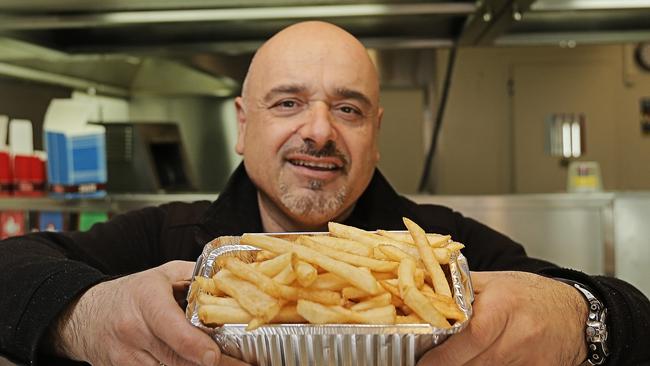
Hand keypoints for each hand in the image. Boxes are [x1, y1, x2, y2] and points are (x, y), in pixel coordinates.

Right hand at [52, 260, 248, 365]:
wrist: (83, 316)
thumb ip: (195, 277)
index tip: (214, 356)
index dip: (193, 345)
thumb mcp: (161, 275)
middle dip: (210, 364)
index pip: (170, 327)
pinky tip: (197, 365)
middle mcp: (134, 331)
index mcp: (147, 300)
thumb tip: (230, 281)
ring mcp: (125, 358)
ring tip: (227, 364)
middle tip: (243, 365)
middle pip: (175, 358)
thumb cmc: (131, 294)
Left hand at [418, 271, 587, 365]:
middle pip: (474, 362)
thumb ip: (460, 288)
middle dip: (451, 364)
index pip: (469, 338)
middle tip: (432, 362)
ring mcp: (531, 358)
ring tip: (460, 357)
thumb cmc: (530, 295)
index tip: (425, 361)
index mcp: (503, 306)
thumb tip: (424, 291)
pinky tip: (483, 360)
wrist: (576, 314)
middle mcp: (519, 334)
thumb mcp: (495, 282)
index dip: (443, 356)